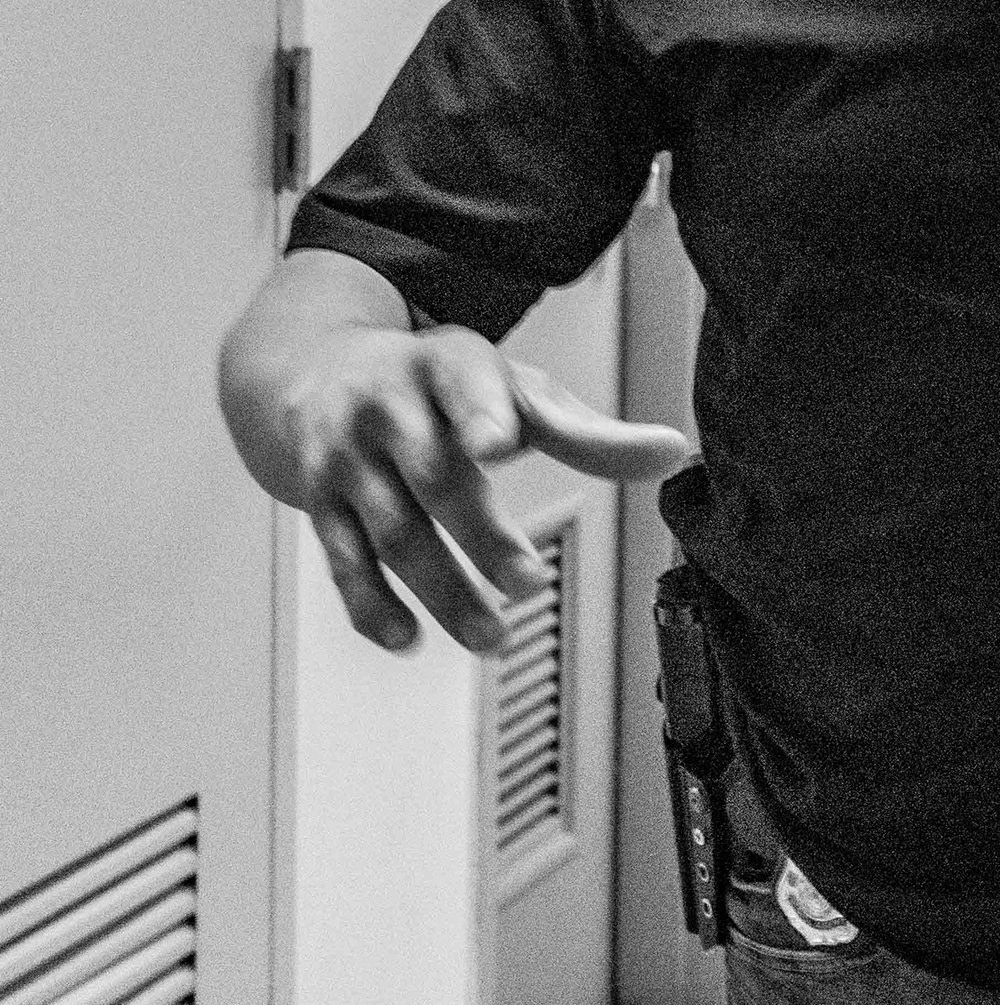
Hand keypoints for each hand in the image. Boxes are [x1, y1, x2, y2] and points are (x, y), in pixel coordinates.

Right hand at [235, 322, 690, 653]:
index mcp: (446, 364)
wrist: (323, 372)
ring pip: (392, 529)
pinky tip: (406, 640)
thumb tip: (677, 452)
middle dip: (481, 535)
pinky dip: (371, 603)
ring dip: (439, 588)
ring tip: (492, 638)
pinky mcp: (317, 502)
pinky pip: (343, 558)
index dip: (480, 411)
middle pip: (435, 476)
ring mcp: (344, 457)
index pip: (464, 384)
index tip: (498, 443)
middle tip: (530, 584)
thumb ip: (587, 432)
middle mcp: (386, 407)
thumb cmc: (449, 389)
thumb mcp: (516, 393)